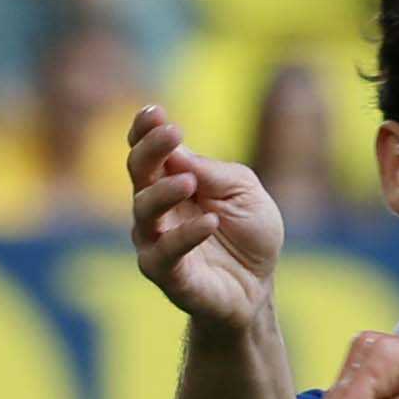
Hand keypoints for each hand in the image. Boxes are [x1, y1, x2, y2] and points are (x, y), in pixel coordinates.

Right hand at [125, 106, 283, 331]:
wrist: (259, 287)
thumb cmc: (249, 234)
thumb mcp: (244, 191)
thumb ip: (213, 172)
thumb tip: (178, 152)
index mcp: (170, 179)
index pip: (147, 150)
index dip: (145, 129)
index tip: (155, 112)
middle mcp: (155, 207)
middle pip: (139, 171)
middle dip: (150, 149)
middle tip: (171, 132)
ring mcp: (155, 240)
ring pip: (143, 210)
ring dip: (164, 191)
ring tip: (188, 181)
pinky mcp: (166, 273)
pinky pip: (166, 252)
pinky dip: (186, 235)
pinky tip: (209, 221)